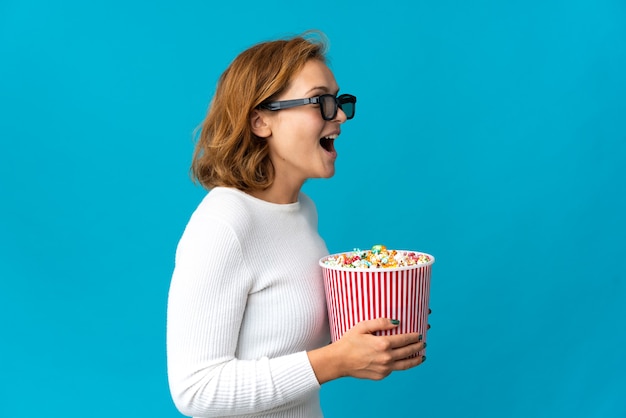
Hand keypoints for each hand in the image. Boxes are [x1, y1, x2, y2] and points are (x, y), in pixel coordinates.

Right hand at [308, 318, 424, 383]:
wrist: (339, 361)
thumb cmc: (349, 341)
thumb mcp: (362, 327)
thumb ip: (381, 322)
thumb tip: (397, 322)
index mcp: (383, 344)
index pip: (404, 339)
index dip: (414, 337)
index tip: (419, 334)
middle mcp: (386, 358)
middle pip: (407, 352)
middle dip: (417, 347)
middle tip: (423, 343)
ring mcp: (384, 369)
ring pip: (405, 365)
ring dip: (415, 360)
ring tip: (422, 357)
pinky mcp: (381, 375)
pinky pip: (394, 369)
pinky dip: (401, 365)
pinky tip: (403, 361)